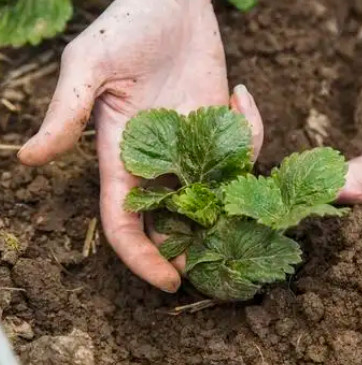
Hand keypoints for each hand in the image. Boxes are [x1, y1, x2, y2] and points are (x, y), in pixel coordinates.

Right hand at [18, 0, 263, 292]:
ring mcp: (194, 144)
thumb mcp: (90, 67)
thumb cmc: (125, 26)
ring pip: (213, 193)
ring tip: (252, 195)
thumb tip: (29, 159)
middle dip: (196, 244)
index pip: (125, 221)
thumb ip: (67, 114)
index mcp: (121, 155)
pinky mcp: (221, 124)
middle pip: (173, 219)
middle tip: (225, 260)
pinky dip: (252, 131)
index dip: (142, 256)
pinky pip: (243, 148)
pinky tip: (242, 96)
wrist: (169, 0)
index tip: (169, 281)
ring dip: (233, 200)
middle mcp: (158, 158)